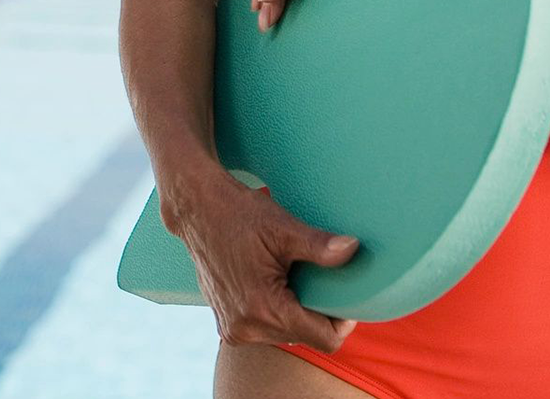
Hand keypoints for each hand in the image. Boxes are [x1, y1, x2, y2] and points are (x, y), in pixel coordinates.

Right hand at [164, 170, 360, 351]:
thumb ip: (319, 245)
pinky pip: (266, 331)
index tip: (344, 298)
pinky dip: (275, 313)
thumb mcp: (283, 228)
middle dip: (317, 313)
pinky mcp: (226, 325)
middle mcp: (247, 327)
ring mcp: (233, 329)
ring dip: (295, 314)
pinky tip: (271, 285)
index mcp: (264, 308)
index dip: (342, 321)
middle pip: (306, 338)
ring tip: (291, 279)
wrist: (196, 210)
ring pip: (286, 336)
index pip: (324, 339)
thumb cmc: (239, 214)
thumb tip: (353, 249)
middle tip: (317, 280)